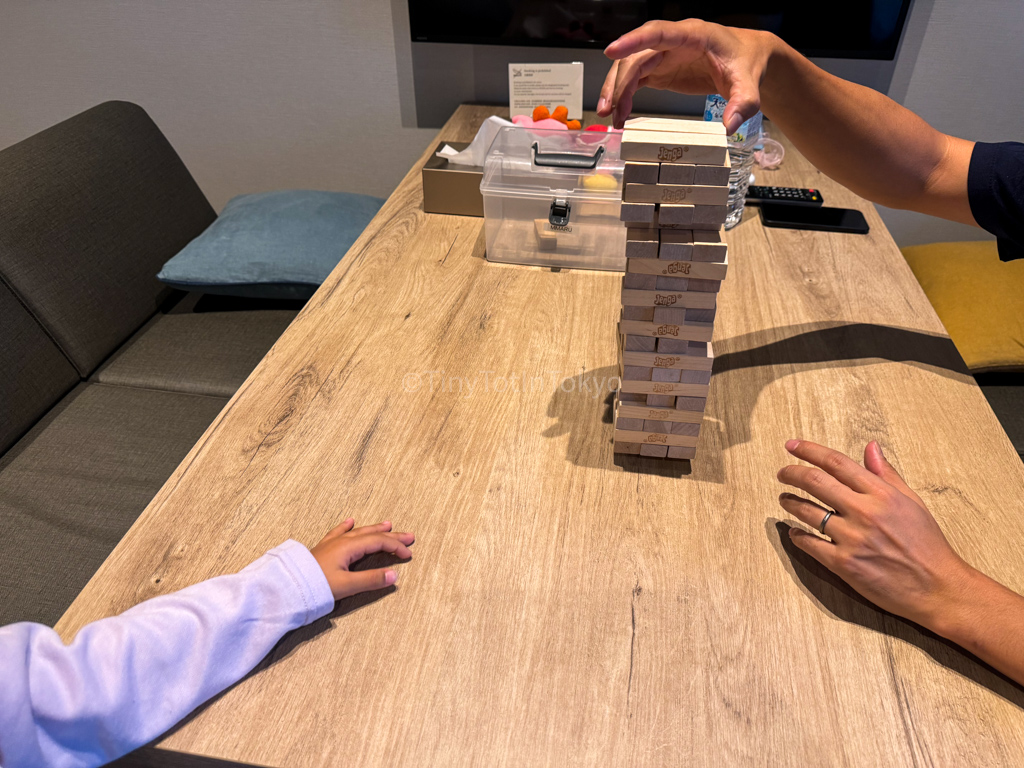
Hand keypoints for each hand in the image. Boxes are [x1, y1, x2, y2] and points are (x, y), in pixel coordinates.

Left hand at [310, 518, 414, 599]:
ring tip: (387, 524)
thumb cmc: (316, 586)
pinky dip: (347, 527)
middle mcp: (341, 541)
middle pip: (371, 534)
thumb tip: (394, 575)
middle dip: (391, 536)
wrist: (287, 586)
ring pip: (358, 532)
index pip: (378, 542)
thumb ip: (371, 580)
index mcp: (348, 547)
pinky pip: (338, 532)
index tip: (408, 554)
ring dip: (375, 529)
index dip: (395, 547)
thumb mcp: (346, 586)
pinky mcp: (323, 549)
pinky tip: (349, 521)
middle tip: (408, 536)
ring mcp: (332, 543)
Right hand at [597, 19, 776, 131]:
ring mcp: (665, 55)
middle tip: (611, 109)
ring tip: (609, 115)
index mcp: (694, 35)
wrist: (748, 60)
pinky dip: (625, 95)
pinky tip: (620, 113)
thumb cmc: (746, 63)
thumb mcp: (750, 85)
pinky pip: (637, 79)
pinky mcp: (662, 70)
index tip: (613, 50)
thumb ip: (742, 103)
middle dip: (620, 81)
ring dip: (616, 90)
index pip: (659, 33)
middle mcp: (674, 42)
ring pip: (631, 67)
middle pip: (638, 55)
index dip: (634, 40)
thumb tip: (729, 126)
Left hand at [776, 439, 974, 630]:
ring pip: (807, 512)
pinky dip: (797, 536)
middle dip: (791, 473)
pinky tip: (795, 532)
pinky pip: (809, 544)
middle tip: (782, 473)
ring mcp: (852, 538)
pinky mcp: (844, 564)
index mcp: (881, 494)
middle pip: (815, 482)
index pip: (836, 463)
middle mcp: (864, 512)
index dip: (809, 451)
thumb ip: (887, 474)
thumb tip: (870, 447)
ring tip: (785, 499)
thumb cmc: (927, 544)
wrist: (938, 588)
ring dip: (790, 502)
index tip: (792, 445)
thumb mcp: (912, 502)